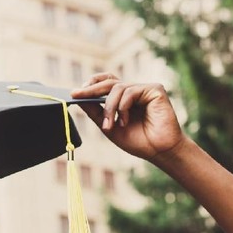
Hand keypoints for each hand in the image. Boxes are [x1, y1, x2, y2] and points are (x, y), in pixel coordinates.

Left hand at [71, 73, 186, 163]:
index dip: (91, 84)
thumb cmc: (136, 140)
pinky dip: (123, 106)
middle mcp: (133, 90)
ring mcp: (144, 89)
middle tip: (76, 95)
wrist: (157, 151)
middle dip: (90, 90)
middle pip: (108, 82)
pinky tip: (125, 121)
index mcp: (123, 98)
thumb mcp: (108, 126)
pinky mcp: (155, 90)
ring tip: (110, 126)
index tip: (74, 93)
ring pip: (117, 88)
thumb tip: (77, 97)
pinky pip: (131, 91)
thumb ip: (94, 112)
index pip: (105, 82)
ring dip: (109, 107)